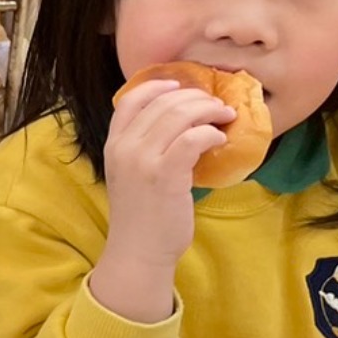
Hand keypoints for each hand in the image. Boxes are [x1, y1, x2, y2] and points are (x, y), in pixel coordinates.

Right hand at [86, 79, 235, 322]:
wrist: (139, 252)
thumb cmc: (141, 216)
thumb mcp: (130, 175)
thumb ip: (143, 148)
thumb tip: (180, 123)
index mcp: (113, 145)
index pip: (129, 100)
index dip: (157, 85)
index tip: (180, 85)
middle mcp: (124, 147)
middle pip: (162, 102)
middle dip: (196, 97)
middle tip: (216, 105)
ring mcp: (142, 160)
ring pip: (179, 114)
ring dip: (209, 110)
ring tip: (225, 117)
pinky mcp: (165, 174)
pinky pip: (193, 138)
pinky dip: (211, 132)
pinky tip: (219, 139)